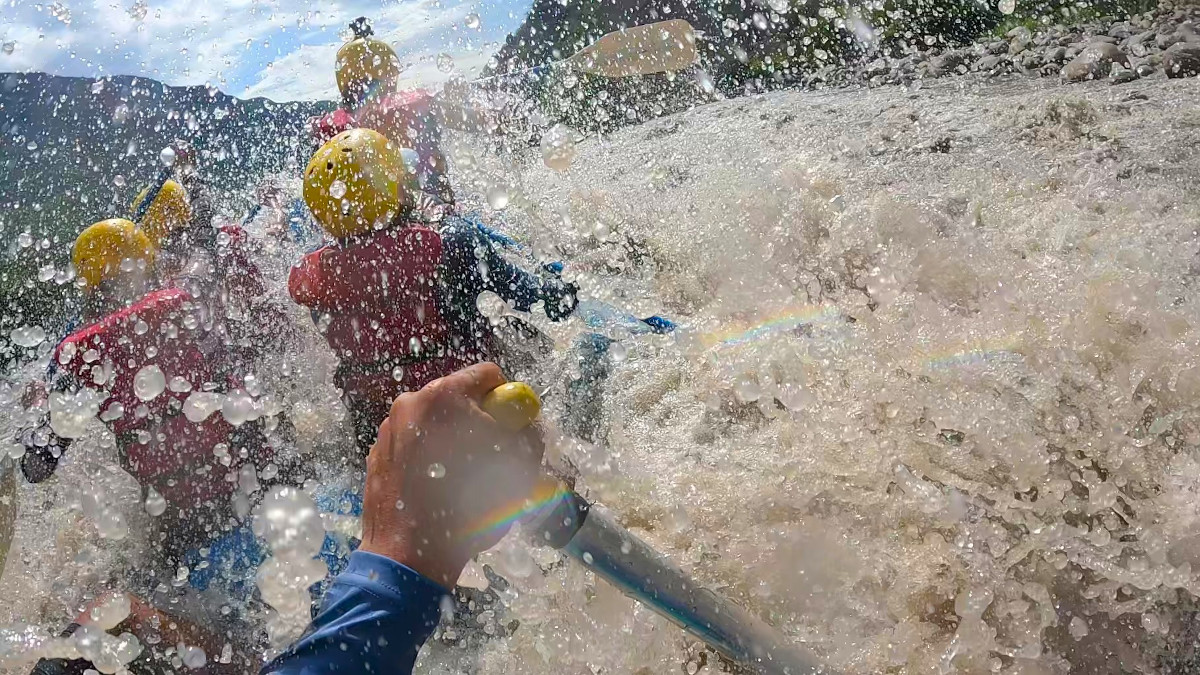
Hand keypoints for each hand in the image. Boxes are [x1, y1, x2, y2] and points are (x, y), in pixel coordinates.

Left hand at [359, 363, 544, 588]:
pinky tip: (435, 491)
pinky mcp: (376, 455)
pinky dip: (429, 459)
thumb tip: (526, 424)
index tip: (512, 429)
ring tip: (461, 480)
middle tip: (491, 456)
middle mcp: (410, 402)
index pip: (488, 375)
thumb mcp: (519, 468)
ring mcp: (388, 428)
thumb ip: (529, 435)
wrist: (410, 554)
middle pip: (459, 399)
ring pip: (436, 423)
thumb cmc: (469, 506)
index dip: (507, 401)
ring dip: (454, 441)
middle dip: (480, 422)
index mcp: (444, 395)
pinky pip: (413, 445)